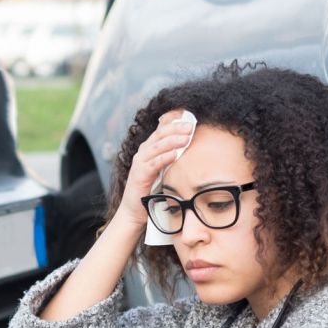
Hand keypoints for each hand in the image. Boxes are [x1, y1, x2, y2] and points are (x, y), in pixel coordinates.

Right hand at [112, 109, 196, 229]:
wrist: (135, 211)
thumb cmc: (151, 191)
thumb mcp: (164, 170)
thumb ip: (173, 157)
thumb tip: (192, 147)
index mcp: (150, 149)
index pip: (162, 129)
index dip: (174, 120)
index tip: (189, 115)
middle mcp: (143, 152)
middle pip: (160, 133)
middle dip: (176, 128)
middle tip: (191, 126)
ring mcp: (139, 163)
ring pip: (157, 146)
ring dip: (172, 140)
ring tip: (187, 137)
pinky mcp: (139, 175)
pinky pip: (153, 164)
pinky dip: (164, 158)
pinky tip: (175, 154)